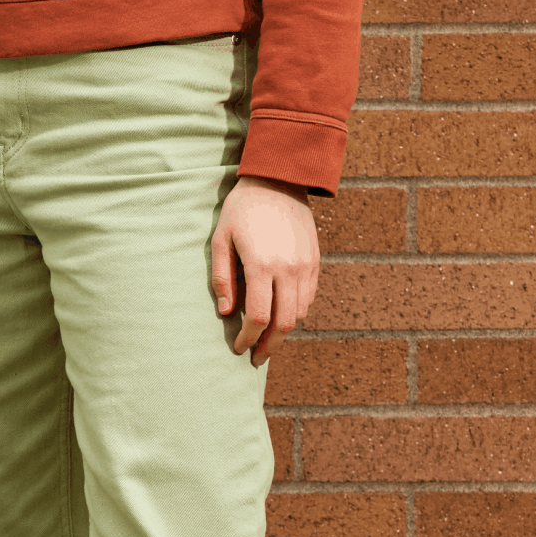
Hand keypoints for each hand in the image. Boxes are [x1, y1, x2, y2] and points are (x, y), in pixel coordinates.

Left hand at [211, 175, 319, 366]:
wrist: (279, 178)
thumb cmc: (242, 209)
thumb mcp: (220, 240)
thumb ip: (222, 279)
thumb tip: (227, 313)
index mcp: (263, 265)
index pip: (259, 317)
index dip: (248, 338)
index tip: (238, 348)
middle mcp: (289, 269)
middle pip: (284, 323)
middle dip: (269, 346)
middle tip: (256, 359)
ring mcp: (306, 265)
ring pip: (300, 313)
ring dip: (284, 334)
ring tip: (268, 343)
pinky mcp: (314, 260)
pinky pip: (309, 297)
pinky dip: (296, 314)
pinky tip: (281, 319)